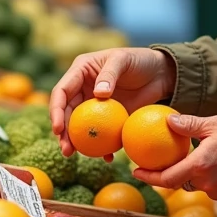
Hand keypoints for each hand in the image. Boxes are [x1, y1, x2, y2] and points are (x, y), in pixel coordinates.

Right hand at [49, 48, 175, 155]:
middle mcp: (83, 90)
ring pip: (80, 126)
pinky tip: (107, 157)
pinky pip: (102, 134)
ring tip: (74, 156)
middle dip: (62, 132)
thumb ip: (110, 74)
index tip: (58, 129)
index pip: (61, 92)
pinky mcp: (110, 119)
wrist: (161, 73)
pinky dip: (103, 146)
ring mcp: (95, 106)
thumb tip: (98, 94)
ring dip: (76, 142)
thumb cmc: (140, 60)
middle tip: (66, 150)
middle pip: (66, 113)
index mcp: (80, 72)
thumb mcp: (123, 60)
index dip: (56, 110)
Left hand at [132, 114, 216, 199]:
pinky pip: (206, 184)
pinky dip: (200, 174)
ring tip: (178, 158)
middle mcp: (205, 182)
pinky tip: (200, 161)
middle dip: (164, 174)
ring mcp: (216, 189)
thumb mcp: (213, 124)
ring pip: (192, 183)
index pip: (166, 178)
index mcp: (199, 166)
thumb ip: (189, 125)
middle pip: (177, 182)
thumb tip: (168, 120)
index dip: (148, 177)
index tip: (135, 170)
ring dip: (184, 173)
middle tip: (152, 163)